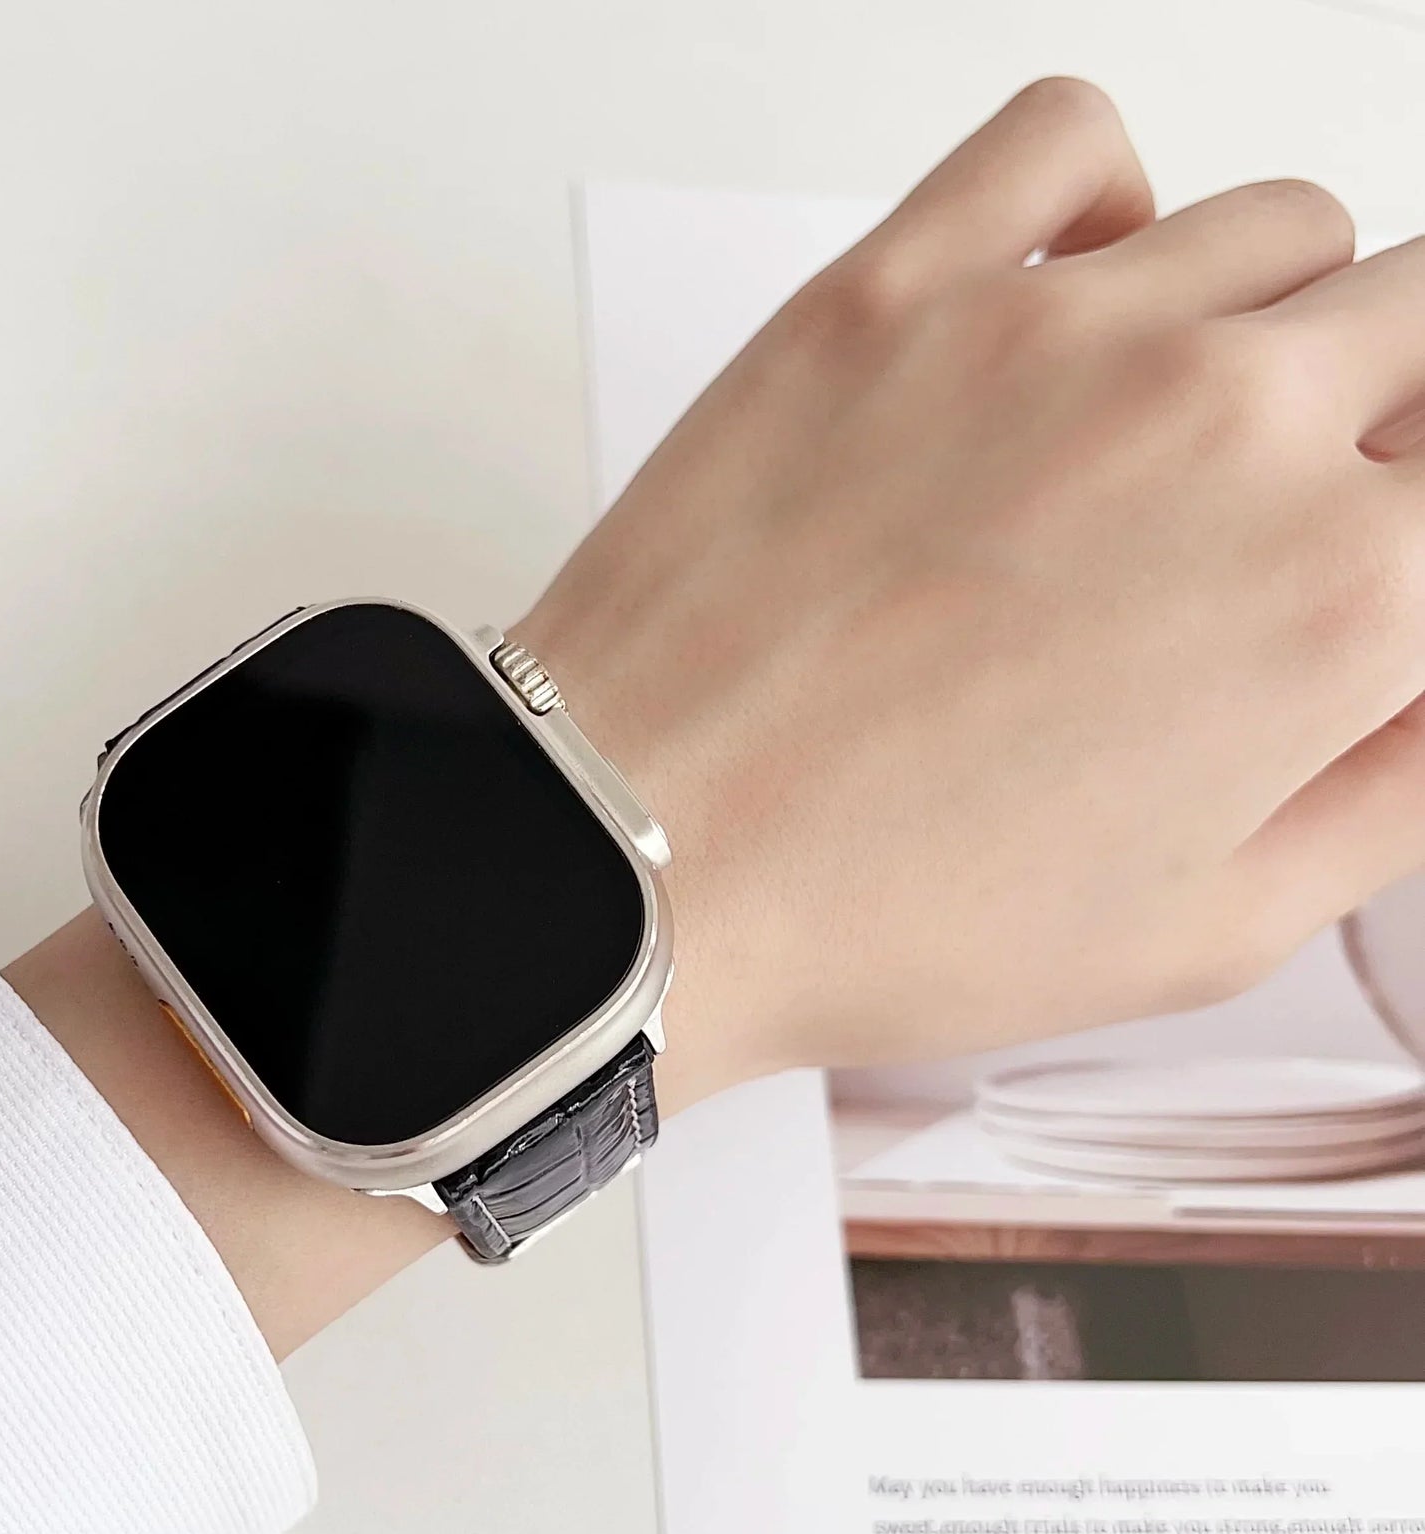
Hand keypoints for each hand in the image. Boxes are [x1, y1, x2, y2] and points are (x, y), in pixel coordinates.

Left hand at [521, 78, 1424, 1107]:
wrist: (647, 863)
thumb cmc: (883, 914)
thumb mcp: (1206, 932)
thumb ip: (1393, 785)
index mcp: (1337, 594)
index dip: (1408, 536)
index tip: (1353, 571)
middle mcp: (1227, 422)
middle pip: (1418, 317)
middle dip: (1382, 420)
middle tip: (1275, 516)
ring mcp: (1056, 331)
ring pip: (1272, 228)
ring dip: (1260, 322)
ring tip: (1159, 440)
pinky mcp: (899, 289)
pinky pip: (1069, 140)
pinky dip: (1106, 198)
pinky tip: (1073, 301)